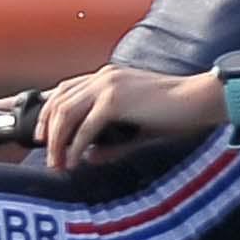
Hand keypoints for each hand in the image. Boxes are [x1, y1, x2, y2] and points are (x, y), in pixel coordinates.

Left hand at [36, 63, 218, 165]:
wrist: (198, 100)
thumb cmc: (173, 113)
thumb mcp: (135, 129)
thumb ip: (111, 142)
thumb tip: (88, 156)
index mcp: (106, 77)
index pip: (64, 91)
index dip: (48, 114)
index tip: (42, 138)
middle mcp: (102, 76)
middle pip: (58, 101)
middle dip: (47, 132)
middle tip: (48, 157)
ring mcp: (108, 85)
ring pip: (66, 112)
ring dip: (58, 142)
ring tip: (58, 164)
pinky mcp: (115, 99)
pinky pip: (86, 126)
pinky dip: (76, 146)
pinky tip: (76, 161)